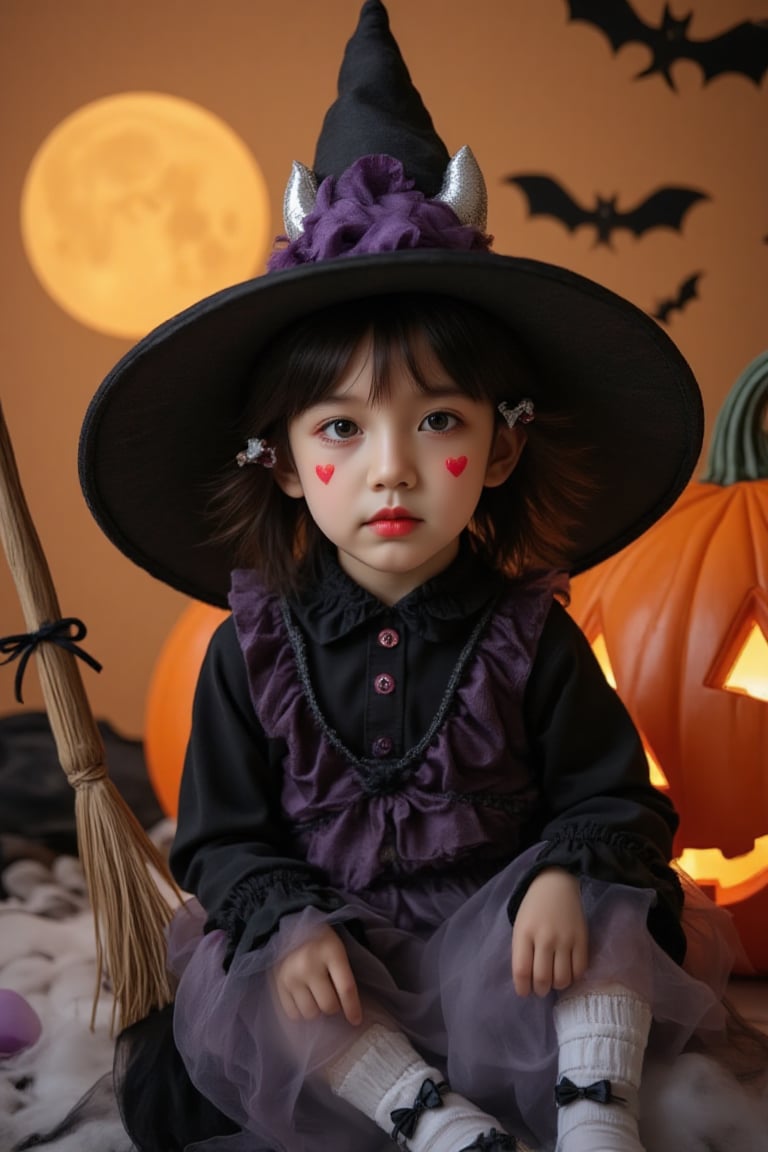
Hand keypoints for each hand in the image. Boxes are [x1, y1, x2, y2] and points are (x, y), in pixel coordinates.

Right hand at [273, 924, 362, 1025]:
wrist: (291, 923)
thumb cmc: (320, 939)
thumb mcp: (337, 948)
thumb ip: (343, 974)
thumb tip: (349, 1008)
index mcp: (331, 952)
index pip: (346, 988)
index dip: (353, 1008)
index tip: (356, 1020)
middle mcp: (309, 964)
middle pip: (328, 1005)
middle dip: (333, 1006)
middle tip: (331, 997)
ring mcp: (292, 975)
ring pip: (310, 1013)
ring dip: (316, 1009)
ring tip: (315, 996)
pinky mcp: (278, 983)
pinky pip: (292, 1013)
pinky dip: (300, 1011)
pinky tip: (303, 999)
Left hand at [511, 868, 587, 997]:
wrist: (556, 884)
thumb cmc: (534, 908)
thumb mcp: (520, 926)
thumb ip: (522, 951)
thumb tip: (527, 981)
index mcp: (524, 933)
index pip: (522, 971)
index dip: (522, 988)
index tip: (524, 992)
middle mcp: (545, 938)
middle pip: (543, 978)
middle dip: (540, 989)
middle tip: (540, 987)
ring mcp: (565, 939)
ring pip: (563, 978)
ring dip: (557, 985)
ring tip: (554, 980)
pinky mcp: (582, 939)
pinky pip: (580, 970)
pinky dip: (573, 977)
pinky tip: (568, 971)